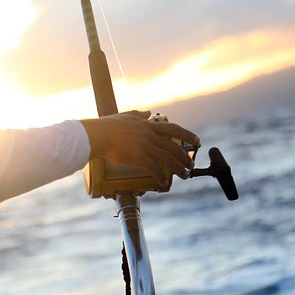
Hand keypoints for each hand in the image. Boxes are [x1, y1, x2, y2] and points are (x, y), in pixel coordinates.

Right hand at [79, 111, 199, 186]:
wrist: (97, 135)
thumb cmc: (107, 126)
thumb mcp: (125, 116)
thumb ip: (138, 114)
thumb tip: (148, 113)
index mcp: (147, 126)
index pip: (173, 129)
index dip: (187, 135)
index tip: (197, 140)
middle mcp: (149, 136)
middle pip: (174, 147)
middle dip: (185, 157)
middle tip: (191, 165)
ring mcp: (145, 146)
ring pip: (168, 158)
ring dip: (179, 168)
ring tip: (185, 175)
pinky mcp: (139, 157)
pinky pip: (154, 168)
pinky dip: (160, 176)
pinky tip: (163, 182)